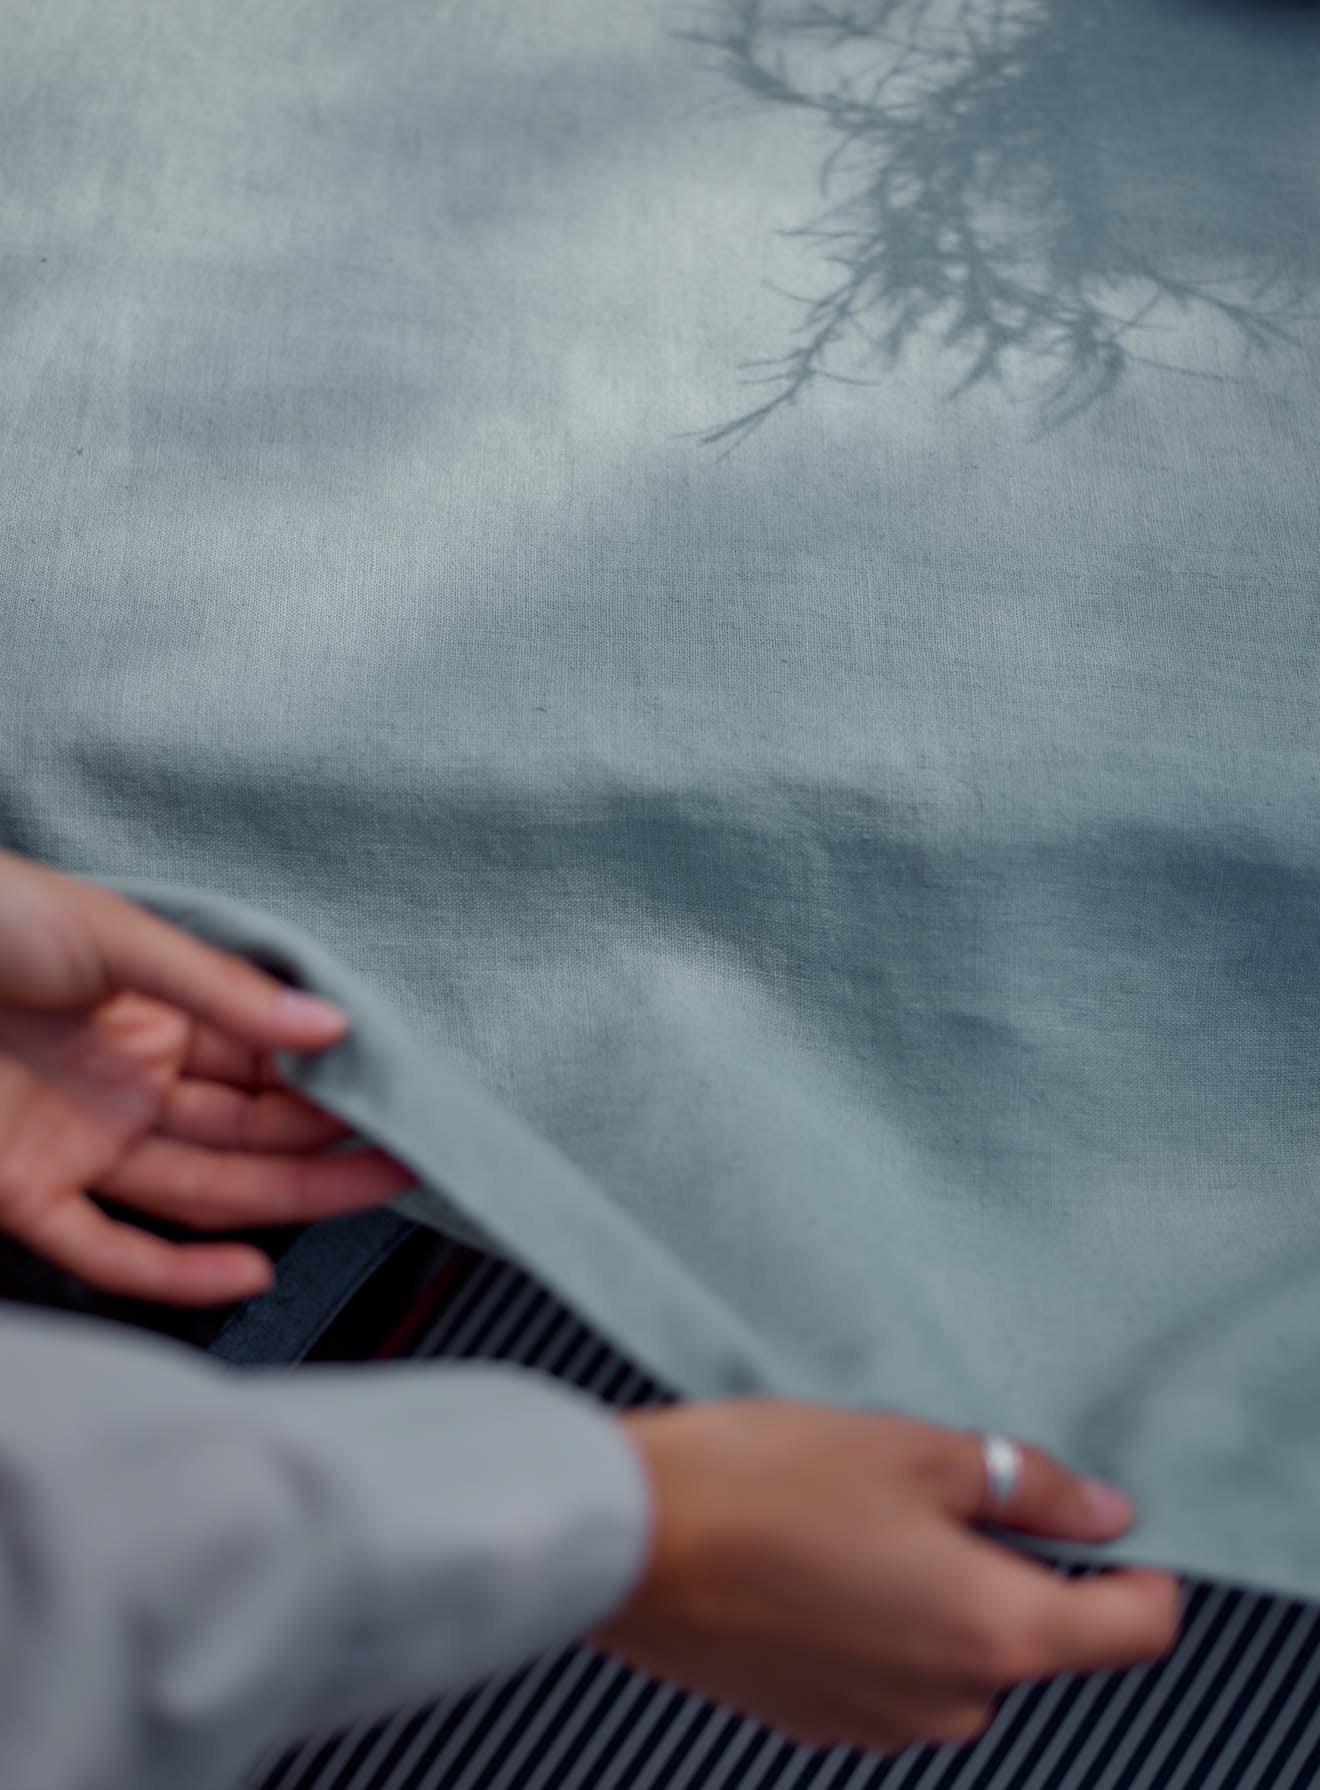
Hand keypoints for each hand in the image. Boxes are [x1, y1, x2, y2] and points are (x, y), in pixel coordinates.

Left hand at [0, 850, 413, 1304]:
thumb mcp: (117, 936)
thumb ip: (225, 992)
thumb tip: (334, 1026)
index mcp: (154, 1011)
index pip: (266, 1056)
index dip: (333, 1074)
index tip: (405, 1087)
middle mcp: (128, 1081)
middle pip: (250, 1127)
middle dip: (333, 1141)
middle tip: (416, 1149)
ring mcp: (81, 1140)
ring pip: (203, 1186)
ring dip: (287, 1199)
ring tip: (378, 1194)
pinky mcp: (22, 1195)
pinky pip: (109, 1249)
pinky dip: (174, 1274)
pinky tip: (248, 1274)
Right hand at [595, 1400, 1182, 1754]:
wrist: (628, 1539)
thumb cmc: (763, 1483)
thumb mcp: (915, 1451)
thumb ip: (1028, 1489)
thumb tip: (1104, 1515)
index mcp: (996, 1634)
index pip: (1136, 1631)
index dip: (1142, 1573)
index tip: (1112, 1530)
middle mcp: (951, 1703)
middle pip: (1035, 1636)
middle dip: (1008, 1564)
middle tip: (935, 1485)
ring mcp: (880, 1724)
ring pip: (957, 1653)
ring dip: (937, 1590)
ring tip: (856, 1513)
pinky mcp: (817, 1721)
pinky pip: (890, 1671)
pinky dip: (878, 1618)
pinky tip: (814, 1554)